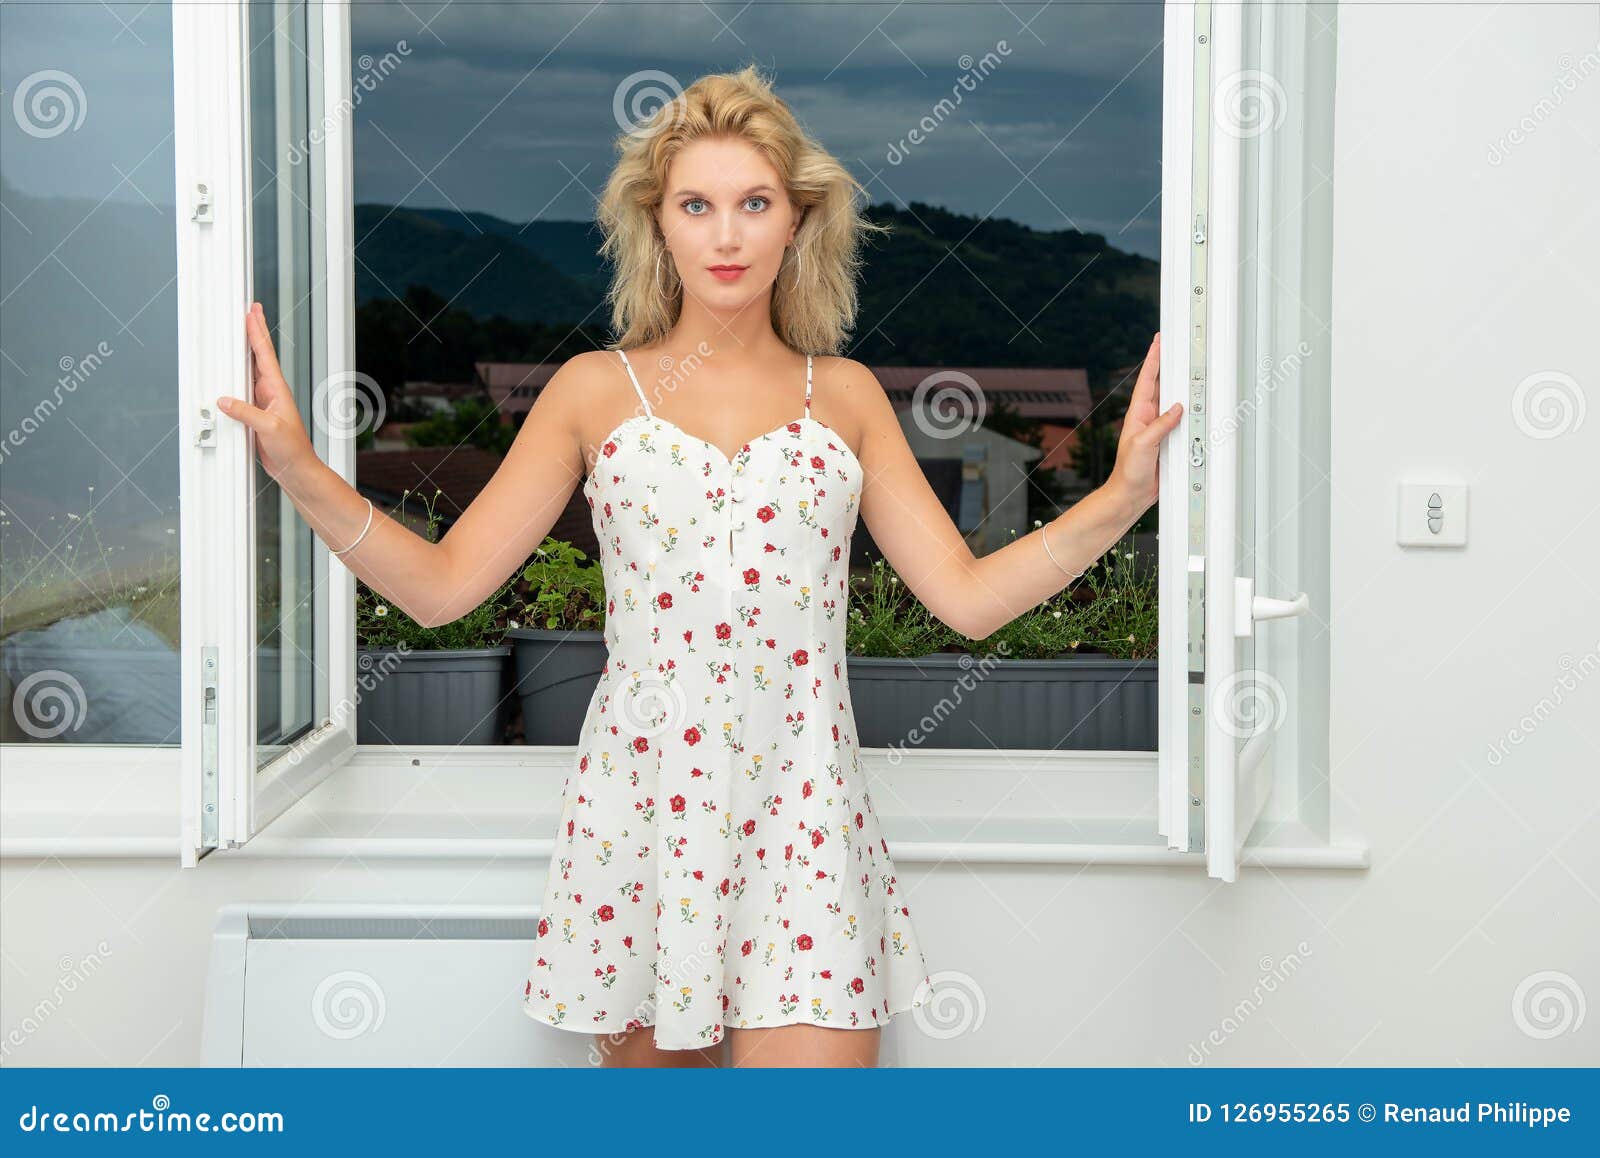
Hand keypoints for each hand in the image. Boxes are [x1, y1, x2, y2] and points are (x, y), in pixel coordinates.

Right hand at [216, 302, 315, 483]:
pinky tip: (228, 373)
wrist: (296, 469)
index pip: (265, 354)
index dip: (258, 332)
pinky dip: (234, 377)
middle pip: (258, 356)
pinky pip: (241, 390)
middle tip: (249, 311)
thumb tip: (224, 400)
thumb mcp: (269, 429)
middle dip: (254, 333)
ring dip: (244, 352)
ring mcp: (263, 402)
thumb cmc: (292, 450)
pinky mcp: (255, 414)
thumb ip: (246, 413)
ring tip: (238, 333)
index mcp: (277, 390)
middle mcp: (270, 392)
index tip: (253, 312)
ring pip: (250, 371)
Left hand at [1106, 332, 1182, 515]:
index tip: (1159, 341)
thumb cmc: (1128, 472)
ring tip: (1190, 367)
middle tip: (1177, 346)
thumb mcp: (1142, 445)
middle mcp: (1148, 418)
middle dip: (1168, 365)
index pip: (1148, 381)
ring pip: (1173, 402)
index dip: (1153, 360)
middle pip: (1161, 386)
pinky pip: (1181, 420)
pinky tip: (1197, 404)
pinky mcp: (1167, 440)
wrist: (1131, 494)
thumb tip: (1178, 408)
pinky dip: (1189, 410)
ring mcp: (1158, 428)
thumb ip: (1160, 426)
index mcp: (1138, 414)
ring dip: (1181, 386)